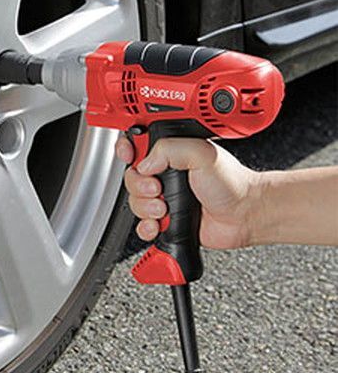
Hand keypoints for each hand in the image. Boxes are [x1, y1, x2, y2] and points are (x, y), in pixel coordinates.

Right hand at [115, 136, 259, 249]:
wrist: (245, 215)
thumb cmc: (232, 183)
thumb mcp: (201, 153)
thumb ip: (169, 149)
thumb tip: (144, 164)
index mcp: (170, 153)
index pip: (136, 145)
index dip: (126, 150)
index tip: (130, 157)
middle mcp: (164, 174)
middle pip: (130, 178)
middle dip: (139, 186)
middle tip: (157, 189)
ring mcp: (163, 197)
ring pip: (134, 202)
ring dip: (145, 208)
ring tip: (166, 209)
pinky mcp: (165, 220)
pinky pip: (142, 225)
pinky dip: (146, 227)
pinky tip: (159, 224)